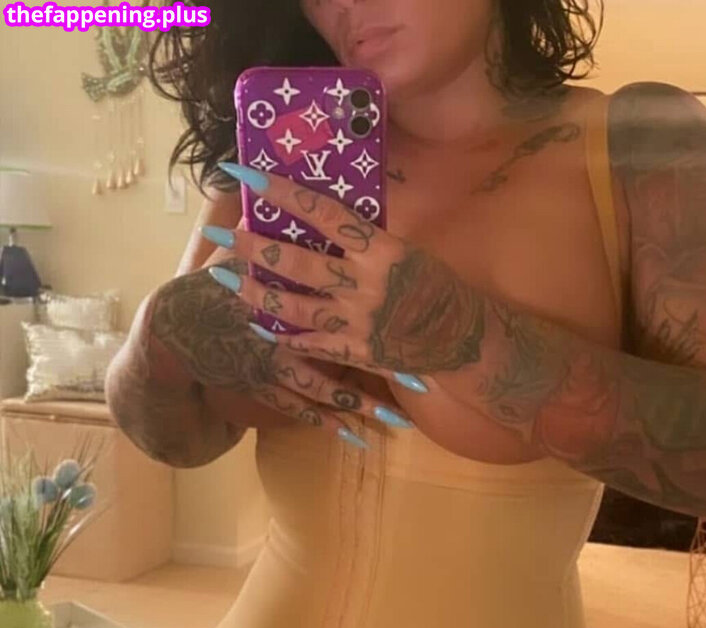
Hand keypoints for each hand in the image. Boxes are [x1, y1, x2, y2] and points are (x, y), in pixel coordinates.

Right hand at [148, 257, 414, 446]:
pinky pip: (301, 408)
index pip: (338, 297)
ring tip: (397, 424)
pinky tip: (355, 439)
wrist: (169, 333)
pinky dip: (327, 423)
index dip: (380, 297)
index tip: (422, 310)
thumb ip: (267, 233)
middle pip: (346, 346)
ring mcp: (275, 363)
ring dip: (363, 405)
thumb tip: (277, 197)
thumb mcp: (232, 253)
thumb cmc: (202, 290)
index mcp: (281, 287)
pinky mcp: (263, 387)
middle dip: (386, 365)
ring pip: (328, 386)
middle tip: (425, 383)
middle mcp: (286, 328)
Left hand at [203, 163, 487, 388]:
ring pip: (296, 307)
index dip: (284, 194)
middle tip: (223, 235)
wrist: (462, 339)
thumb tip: (322, 217)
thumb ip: (365, 241)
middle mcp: (366, 285)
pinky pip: (312, 344)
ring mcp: (359, 323)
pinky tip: (259, 324)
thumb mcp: (406, 252)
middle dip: (256, 248)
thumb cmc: (435, 288)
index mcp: (382, 250)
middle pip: (299, 263)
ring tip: (228, 281)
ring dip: (257, 293)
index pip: (325, 214)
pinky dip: (283, 335)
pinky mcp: (357, 352)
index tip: (248, 175)